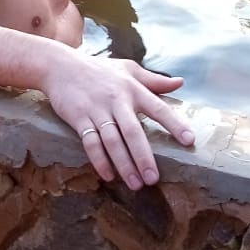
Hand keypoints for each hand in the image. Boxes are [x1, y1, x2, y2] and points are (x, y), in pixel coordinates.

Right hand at [43, 53, 194, 189]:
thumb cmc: (98, 69)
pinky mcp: (79, 117)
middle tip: (152, 179)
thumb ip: (154, 80)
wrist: (60, 65)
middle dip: (143, 156)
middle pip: (133, 131)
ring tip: (135, 184)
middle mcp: (116, 100)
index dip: (174, 124)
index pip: (158, 107)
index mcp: (132, 89)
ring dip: (123, 164)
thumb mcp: (127, 69)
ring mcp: (97, 109)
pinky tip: (108, 175)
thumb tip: (180, 83)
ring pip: (112, 141)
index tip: (189, 141)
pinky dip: (99, 160)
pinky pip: (90, 142)